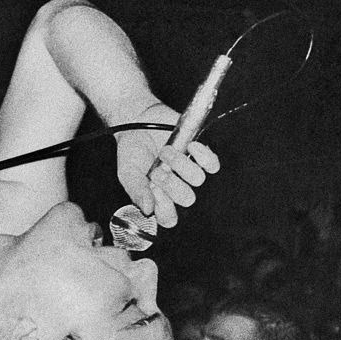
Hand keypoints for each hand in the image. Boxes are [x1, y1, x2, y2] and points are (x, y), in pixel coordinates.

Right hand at [114, 102, 219, 229]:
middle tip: (156, 169)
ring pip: (198, 179)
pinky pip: (213, 163)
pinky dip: (203, 155)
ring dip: (179, 163)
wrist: (138, 121)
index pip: (169, 218)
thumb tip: (147, 210)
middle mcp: (177, 187)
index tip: (153, 190)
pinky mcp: (201, 154)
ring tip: (165, 152)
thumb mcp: (127, 172)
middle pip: (187, 199)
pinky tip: (189, 146)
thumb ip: (136, 191)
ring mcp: (190, 171)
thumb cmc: (132, 150)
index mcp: (159, 198)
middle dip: (170, 183)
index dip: (164, 208)